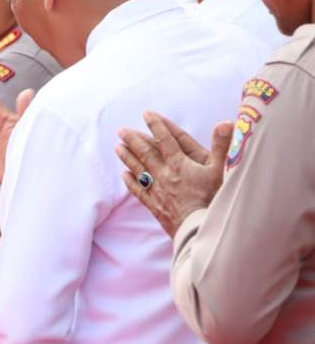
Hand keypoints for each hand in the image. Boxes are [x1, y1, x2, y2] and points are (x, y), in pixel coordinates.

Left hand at [116, 111, 230, 235]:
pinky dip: (131, 182)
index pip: (165, 140)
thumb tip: (226, 122)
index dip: (157, 126)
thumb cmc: (214, 199)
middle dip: (133, 140)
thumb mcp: (223, 170)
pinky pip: (139, 191)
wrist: (201, 229)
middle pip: (146, 153)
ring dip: (127, 157)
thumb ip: (223, 145)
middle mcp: (165, 175)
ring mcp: (158, 191)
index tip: (147, 114)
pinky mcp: (155, 206)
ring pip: (139, 170)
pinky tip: (124, 175)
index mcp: (180, 164)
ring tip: (117, 147)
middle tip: (121, 130)